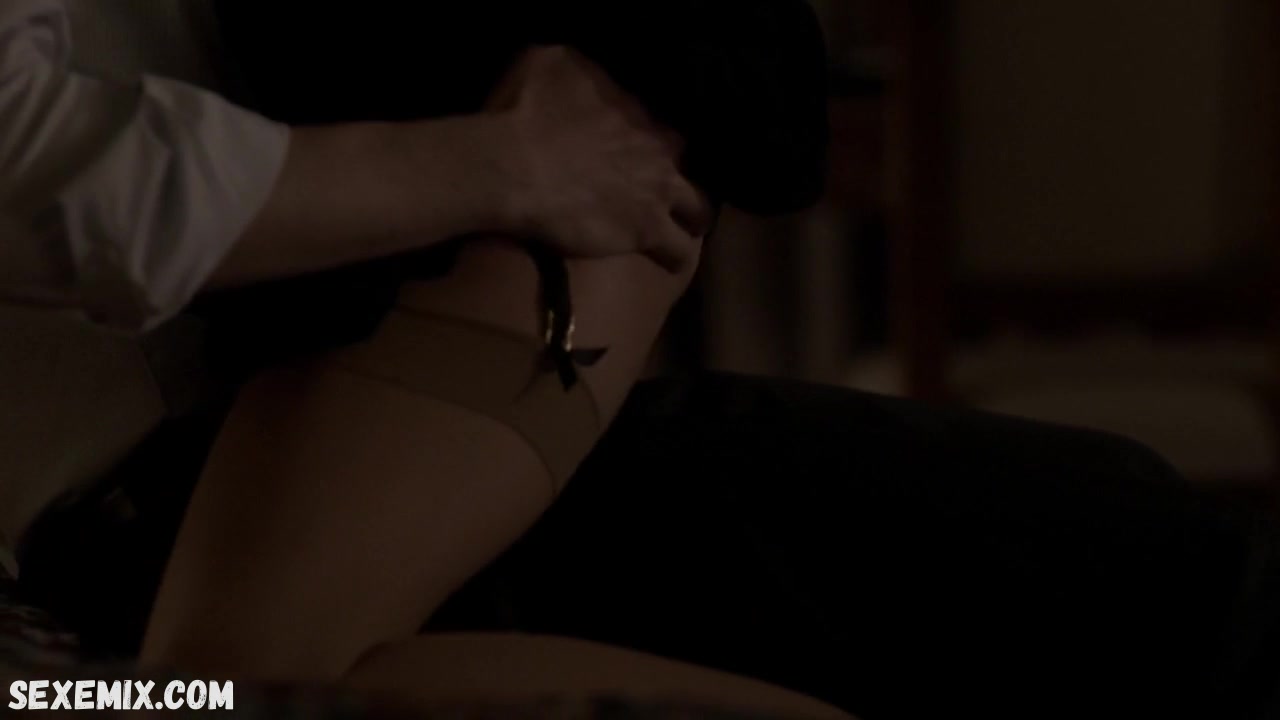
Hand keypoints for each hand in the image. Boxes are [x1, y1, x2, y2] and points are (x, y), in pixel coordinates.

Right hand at [489, 46, 711, 270]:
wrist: (514, 165)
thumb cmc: (523, 112)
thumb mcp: (551, 60)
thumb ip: (583, 65)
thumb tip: (589, 67)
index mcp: (638, 108)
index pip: (662, 124)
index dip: (653, 138)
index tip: (638, 148)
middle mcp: (658, 147)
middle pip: (690, 164)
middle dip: (679, 175)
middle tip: (659, 187)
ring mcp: (658, 191)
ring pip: (699, 210)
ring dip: (691, 218)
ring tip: (677, 229)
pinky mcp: (647, 231)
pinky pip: (678, 252)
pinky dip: (675, 256)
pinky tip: (669, 260)